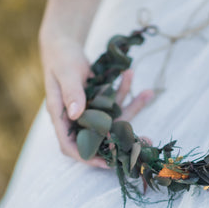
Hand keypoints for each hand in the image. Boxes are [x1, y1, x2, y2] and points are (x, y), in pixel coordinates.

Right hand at [39, 36, 153, 167]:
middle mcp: (76, 118)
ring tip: (148, 94)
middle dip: (121, 140)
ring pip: (112, 120)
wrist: (63, 45)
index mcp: (61, 116)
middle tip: (144, 141)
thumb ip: (71, 92)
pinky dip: (129, 95)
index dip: (87, 156)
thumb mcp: (66, 73)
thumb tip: (77, 114)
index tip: (107, 162)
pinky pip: (116, 104)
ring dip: (131, 109)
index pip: (70, 146)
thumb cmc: (60, 58)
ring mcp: (89, 111)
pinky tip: (141, 85)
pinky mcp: (99, 102)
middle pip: (97, 138)